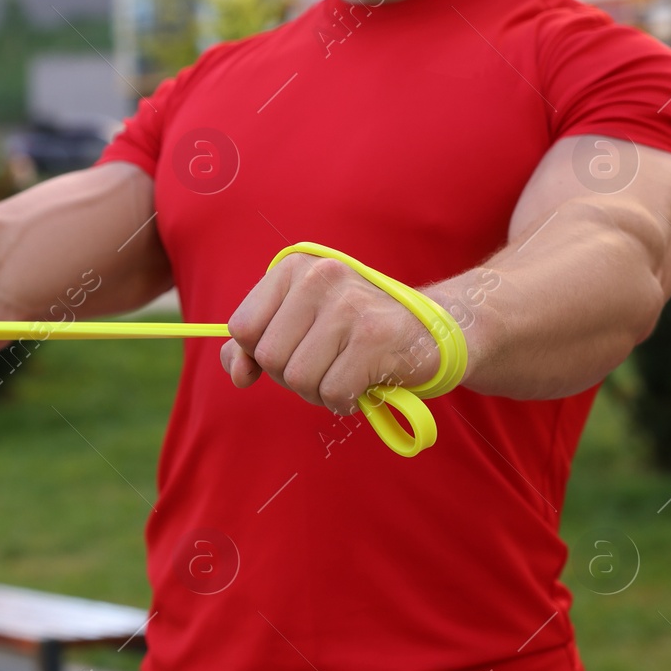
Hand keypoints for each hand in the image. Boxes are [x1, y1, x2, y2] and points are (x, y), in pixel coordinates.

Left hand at [220, 254, 439, 411]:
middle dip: (292, 376)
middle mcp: (318, 278)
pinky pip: (332, 392)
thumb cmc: (357, 331)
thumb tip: (237, 374)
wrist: (433, 331)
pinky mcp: (375, 337)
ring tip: (346, 372)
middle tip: (328, 364)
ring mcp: (348, 305)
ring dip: (319, 391)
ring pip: (298, 378)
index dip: (259, 354)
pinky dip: (343, 401)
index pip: (242, 328)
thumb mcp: (300, 326)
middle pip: (268, 357)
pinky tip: (363, 383)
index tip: (293, 351)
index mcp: (294, 269)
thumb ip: (253, 347)